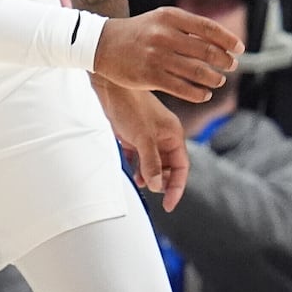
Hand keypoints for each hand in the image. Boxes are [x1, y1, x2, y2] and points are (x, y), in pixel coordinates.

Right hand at [92, 7, 243, 101]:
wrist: (103, 44)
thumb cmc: (139, 32)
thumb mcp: (161, 19)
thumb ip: (188, 27)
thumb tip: (222, 42)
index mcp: (169, 17)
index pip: (208, 28)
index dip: (228, 39)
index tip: (240, 48)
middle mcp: (164, 35)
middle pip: (207, 51)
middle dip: (225, 61)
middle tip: (231, 66)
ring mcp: (157, 57)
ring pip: (198, 72)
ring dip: (215, 79)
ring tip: (218, 81)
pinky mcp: (150, 76)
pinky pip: (183, 89)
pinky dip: (199, 94)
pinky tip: (204, 94)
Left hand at [99, 83, 190, 210]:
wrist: (110, 86)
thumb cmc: (130, 107)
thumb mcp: (143, 138)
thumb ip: (151, 163)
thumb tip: (157, 187)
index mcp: (173, 135)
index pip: (181, 167)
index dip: (177, 187)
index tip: (168, 205)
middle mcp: (164, 136)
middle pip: (169, 166)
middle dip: (162, 181)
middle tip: (151, 189)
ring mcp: (148, 135)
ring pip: (154, 162)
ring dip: (149, 175)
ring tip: (141, 182)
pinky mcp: (133, 135)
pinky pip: (140, 156)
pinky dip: (138, 166)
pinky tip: (134, 174)